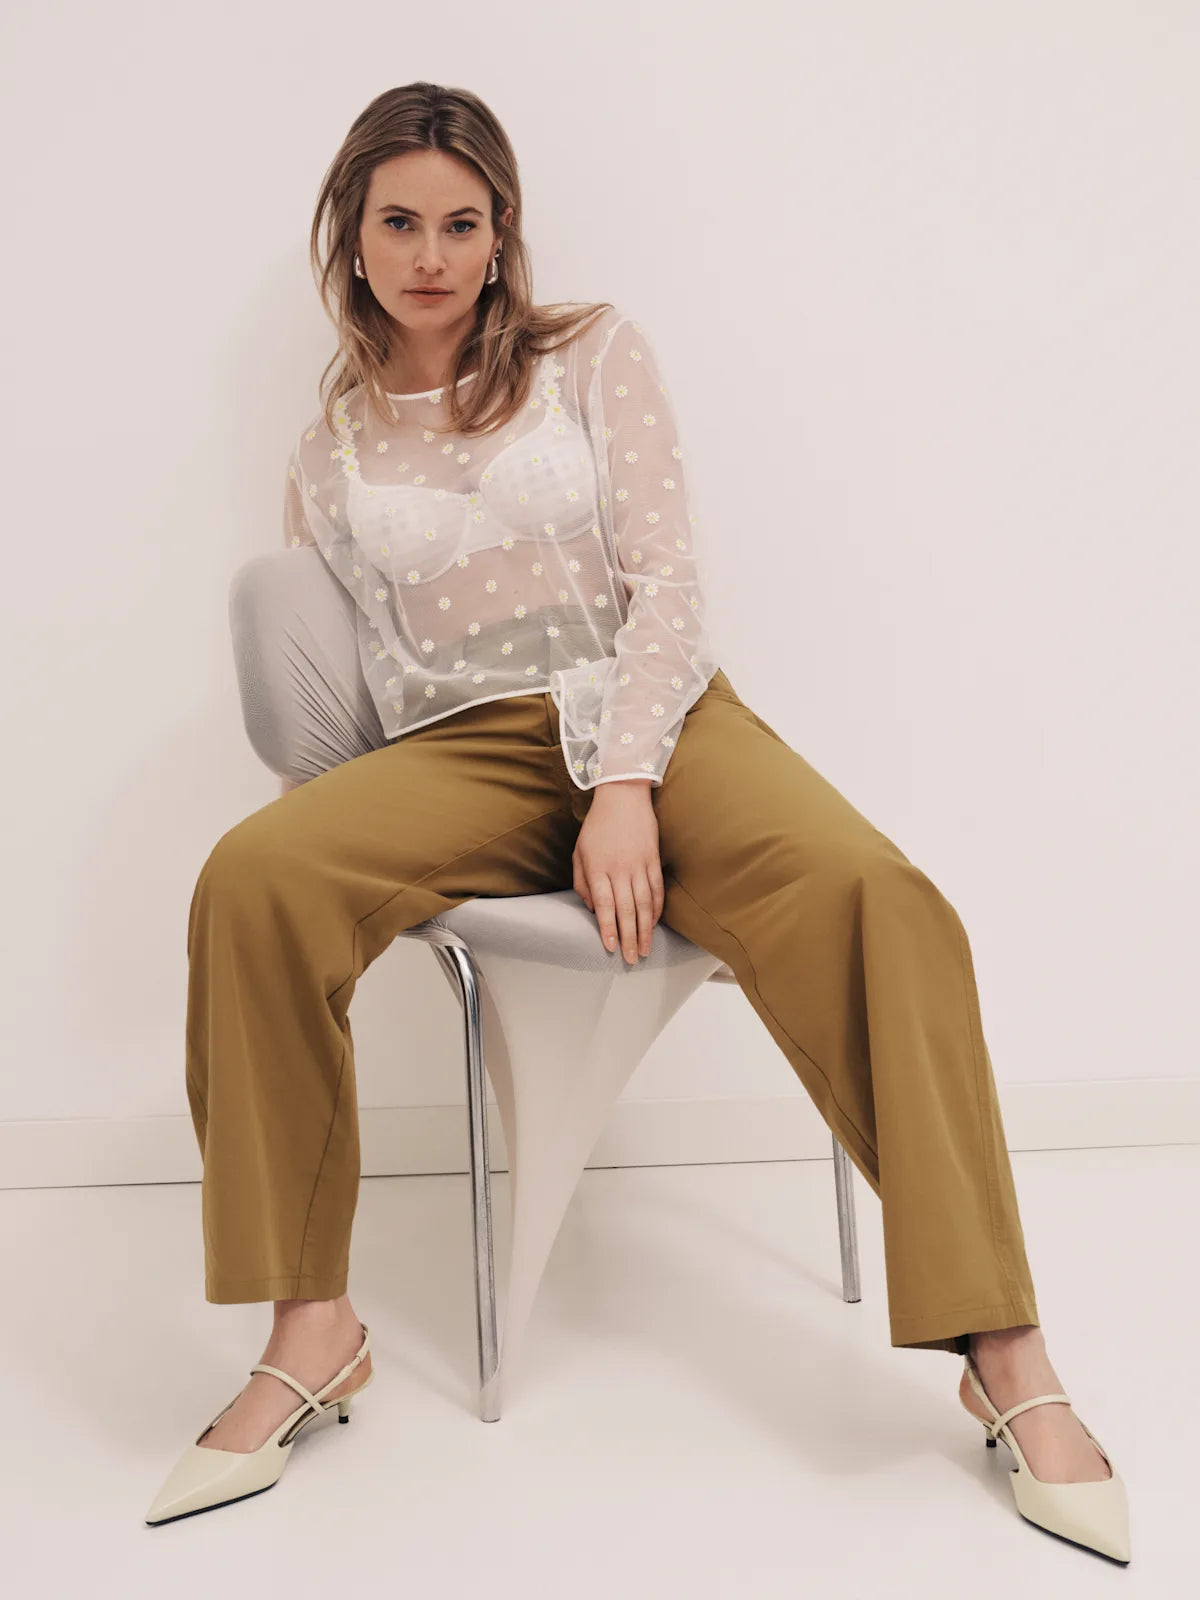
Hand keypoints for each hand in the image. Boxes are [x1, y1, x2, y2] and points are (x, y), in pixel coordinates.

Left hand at [572, 782, 663, 963]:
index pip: (603, 904)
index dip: (607, 927)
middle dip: (628, 937)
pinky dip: (657, 909)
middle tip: (630, 959)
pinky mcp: (653, 860)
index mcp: (598, 868)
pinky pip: (657, 890)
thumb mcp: (579, 852)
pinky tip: (655, 924)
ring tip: (645, 949)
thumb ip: (581, 881)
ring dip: (645, 930)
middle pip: (626, 910)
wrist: (623, 796)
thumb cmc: (597, 826)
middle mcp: (620, 869)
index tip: (610, 946)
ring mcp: (639, 865)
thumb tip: (590, 908)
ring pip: (644, 904)